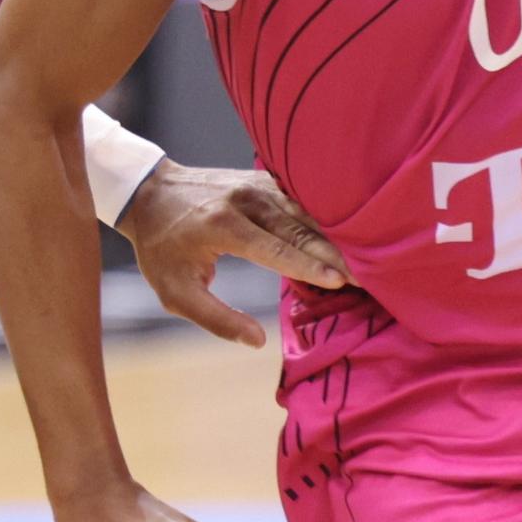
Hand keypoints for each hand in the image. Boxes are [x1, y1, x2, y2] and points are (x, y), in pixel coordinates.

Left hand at [115, 161, 348, 346]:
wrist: (149, 192)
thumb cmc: (161, 249)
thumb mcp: (175, 293)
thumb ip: (216, 319)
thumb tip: (257, 342)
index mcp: (222, 225)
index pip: (275, 248)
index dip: (309, 267)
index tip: (341, 282)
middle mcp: (245, 199)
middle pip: (301, 227)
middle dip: (337, 252)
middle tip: (372, 274)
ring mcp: (257, 184)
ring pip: (307, 210)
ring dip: (339, 233)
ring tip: (370, 254)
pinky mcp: (265, 178)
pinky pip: (303, 199)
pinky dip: (328, 216)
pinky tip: (351, 231)